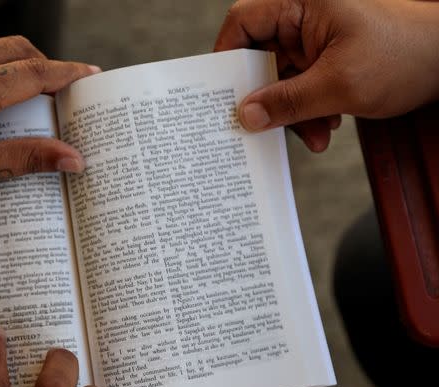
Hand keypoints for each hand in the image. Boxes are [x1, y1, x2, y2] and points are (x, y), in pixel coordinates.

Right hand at [214, 0, 438, 151]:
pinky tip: (326, 126)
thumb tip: (245, 116)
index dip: (227, 57)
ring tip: (315, 133)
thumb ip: (287, 102)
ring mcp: (314, 41)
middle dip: (267, 98)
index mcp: (301, 3)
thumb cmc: (404, 56)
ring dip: (291, 113)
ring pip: (279, 80)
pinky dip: (307, 111)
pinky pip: (299, 88)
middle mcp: (303, 18)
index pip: (243, 22)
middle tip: (268, 127)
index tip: (223, 95)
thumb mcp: (340, 85)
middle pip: (258, 58)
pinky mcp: (324, 61)